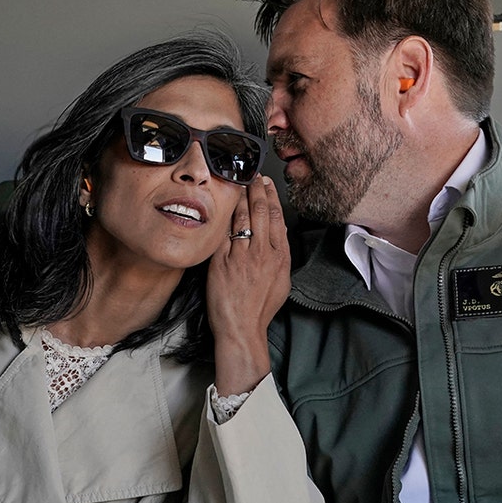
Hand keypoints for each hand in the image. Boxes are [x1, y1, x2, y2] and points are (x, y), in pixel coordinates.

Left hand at [206, 176, 289, 395]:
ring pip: (240, 217)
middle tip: (251, 175)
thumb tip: (279, 231)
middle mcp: (261, 253)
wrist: (241, 328)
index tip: (266, 183)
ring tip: (237, 182)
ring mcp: (240, 256)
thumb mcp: (281, 279)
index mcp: (279, 256)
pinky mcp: (220, 262)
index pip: (276, 217)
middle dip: (255, 189)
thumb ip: (281, 253)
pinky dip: (222, 215)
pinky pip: (221, 232)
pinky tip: (220, 203)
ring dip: (239, 196)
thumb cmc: (260, 307)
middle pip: (259, 211)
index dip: (271, 196)